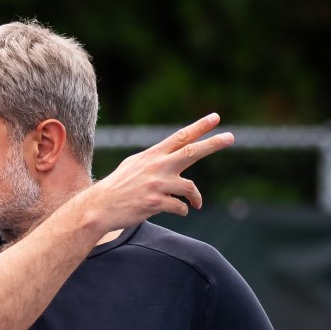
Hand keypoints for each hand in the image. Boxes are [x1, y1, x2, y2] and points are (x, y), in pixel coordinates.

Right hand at [79, 113, 233, 231]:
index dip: (200, 127)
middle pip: (192, 152)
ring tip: (196, 203)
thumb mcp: (133, 165)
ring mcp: (157, 185)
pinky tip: (178, 211)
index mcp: (152, 155)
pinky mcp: (155, 203)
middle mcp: (157, 167)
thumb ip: (154, 159)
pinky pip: (180, 207)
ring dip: (196, 198)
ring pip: (190, 188)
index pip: (180, 137)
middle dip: (213, 144)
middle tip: (231, 137)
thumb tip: (172, 155)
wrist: (99, 207)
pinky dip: (182, 210)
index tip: (215, 117)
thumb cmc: (117, 186)